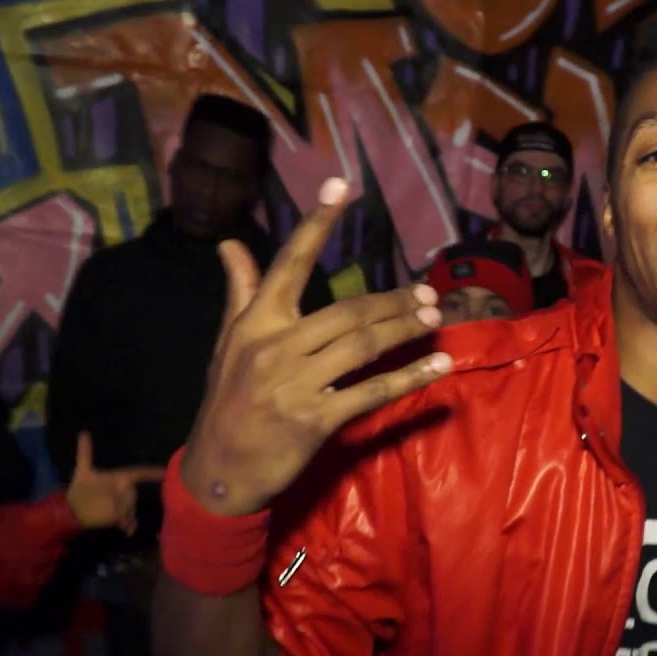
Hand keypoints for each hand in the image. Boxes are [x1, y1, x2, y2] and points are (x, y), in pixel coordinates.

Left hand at [66, 432, 164, 534]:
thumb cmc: (80, 490)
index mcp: (119, 478)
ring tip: (117, 520)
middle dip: (127, 501)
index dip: (154, 472)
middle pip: (133, 494)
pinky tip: (127, 530)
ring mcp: (122, 504)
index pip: (140, 473)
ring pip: (130, 507)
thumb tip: (83, 431)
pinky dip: (129, 525)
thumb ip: (84, 452)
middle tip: (116, 508)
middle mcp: (124, 490)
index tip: (167, 472)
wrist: (71, 511)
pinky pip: (128, 520)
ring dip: (126, 513)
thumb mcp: (82, 471)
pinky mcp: (118, 517)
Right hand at [182, 178, 451, 515]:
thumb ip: (239, 291)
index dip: (316, 222)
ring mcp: (296, 384)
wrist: (218, 471)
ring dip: (404, 330)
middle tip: (427, 292)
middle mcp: (276, 346)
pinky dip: (409, 378)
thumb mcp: (227, 343)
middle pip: (347, 311)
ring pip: (363, 346)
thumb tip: (230, 243)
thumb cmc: (227, 401)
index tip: (342, 184)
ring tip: (434, 317)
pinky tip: (438, 366)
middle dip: (391, 300)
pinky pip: (372, 392)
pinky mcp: (316, 420)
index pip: (289, 262)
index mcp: (255, 322)